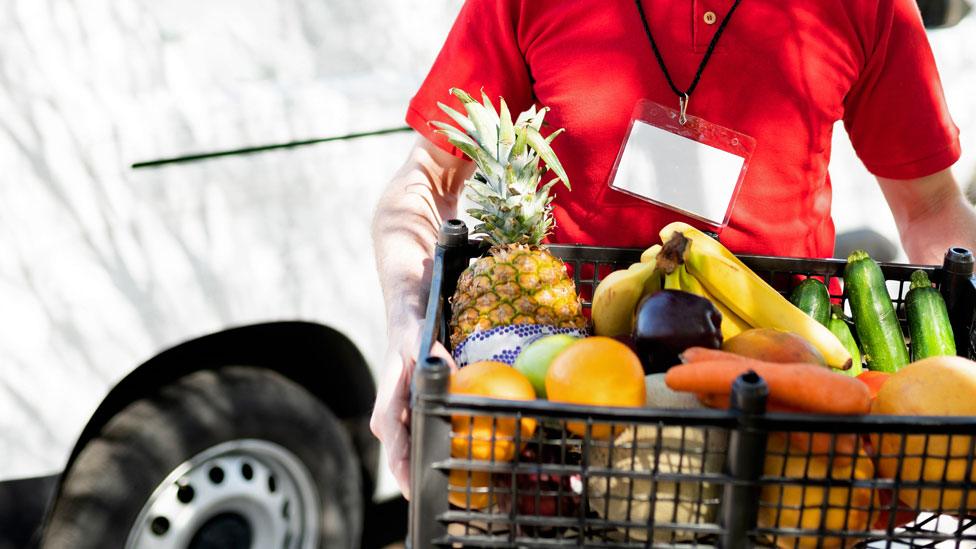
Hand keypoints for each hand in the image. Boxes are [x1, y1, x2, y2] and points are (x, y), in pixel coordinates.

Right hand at [370, 315, 454, 498]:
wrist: (402, 334)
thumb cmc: (412, 339)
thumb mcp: (419, 343)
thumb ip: (431, 359)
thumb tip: (447, 374)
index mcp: (387, 408)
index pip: (394, 444)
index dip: (403, 469)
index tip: (414, 489)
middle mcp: (387, 422)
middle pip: (401, 460)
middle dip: (417, 481)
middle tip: (439, 498)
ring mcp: (395, 427)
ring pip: (408, 458)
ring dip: (423, 473)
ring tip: (446, 493)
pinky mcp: (404, 427)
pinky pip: (415, 448)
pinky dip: (429, 459)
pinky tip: (449, 470)